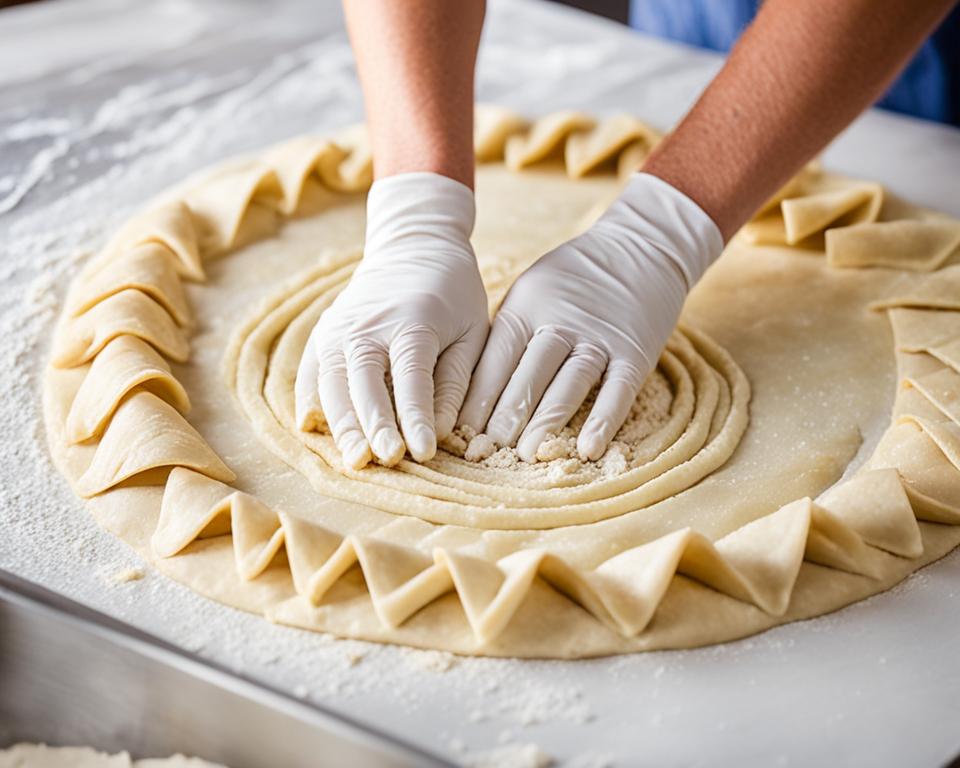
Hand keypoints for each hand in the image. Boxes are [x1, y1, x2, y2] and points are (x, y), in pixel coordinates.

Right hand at [295, 172, 488, 469]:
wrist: (413, 244)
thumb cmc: (453, 292)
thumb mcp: (472, 329)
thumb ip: (456, 380)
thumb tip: (440, 430)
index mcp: (412, 323)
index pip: (412, 379)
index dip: (415, 419)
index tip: (422, 454)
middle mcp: (368, 326)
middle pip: (364, 383)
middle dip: (372, 426)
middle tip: (380, 462)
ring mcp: (339, 328)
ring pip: (332, 383)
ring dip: (341, 425)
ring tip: (353, 460)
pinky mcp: (323, 333)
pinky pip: (311, 373)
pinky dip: (313, 402)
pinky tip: (316, 429)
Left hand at [458, 173, 722, 462]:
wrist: (641, 246)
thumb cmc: (572, 278)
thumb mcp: (530, 291)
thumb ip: (507, 334)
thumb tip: (472, 389)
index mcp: (526, 308)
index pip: (495, 359)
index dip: (477, 397)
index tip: (460, 432)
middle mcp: (560, 323)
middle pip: (527, 375)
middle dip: (504, 416)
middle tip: (484, 453)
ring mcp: (599, 338)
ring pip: (568, 384)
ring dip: (546, 421)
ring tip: (527, 455)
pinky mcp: (635, 352)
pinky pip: (618, 390)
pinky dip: (604, 420)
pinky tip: (589, 449)